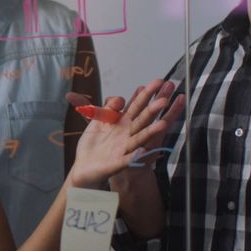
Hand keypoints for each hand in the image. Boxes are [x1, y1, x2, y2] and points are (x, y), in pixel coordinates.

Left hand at [67, 80, 184, 187]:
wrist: (86, 167)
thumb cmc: (94, 144)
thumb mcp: (98, 120)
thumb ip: (107, 107)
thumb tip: (119, 99)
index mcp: (123, 122)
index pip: (137, 105)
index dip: (146, 95)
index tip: (158, 83)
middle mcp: (128, 134)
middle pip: (143, 119)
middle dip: (153, 110)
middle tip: (165, 98)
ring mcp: (125, 149)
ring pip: (141, 138)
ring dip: (152, 132)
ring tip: (163, 124)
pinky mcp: (119, 163)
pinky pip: (129, 160)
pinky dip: (136, 156)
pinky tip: (143, 151)